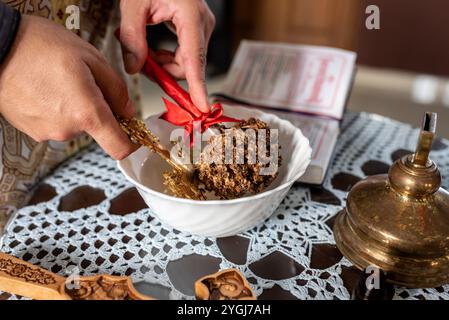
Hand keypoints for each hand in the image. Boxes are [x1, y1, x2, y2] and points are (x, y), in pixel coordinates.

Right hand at [0, 15, 136, 159]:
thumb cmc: (39, 46)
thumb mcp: (91, 58)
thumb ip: (116, 89)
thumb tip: (127, 110)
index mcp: (87, 113)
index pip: (119, 148)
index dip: (131, 143)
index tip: (134, 136)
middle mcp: (67, 129)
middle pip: (96, 129)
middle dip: (97, 109)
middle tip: (84, 83)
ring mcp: (46, 132)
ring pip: (74, 124)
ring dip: (74, 108)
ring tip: (59, 82)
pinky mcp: (30, 131)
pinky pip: (55, 123)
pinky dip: (56, 110)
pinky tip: (45, 88)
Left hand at [119, 0, 215, 112]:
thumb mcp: (134, 5)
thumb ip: (132, 39)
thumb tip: (134, 68)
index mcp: (190, 15)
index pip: (195, 59)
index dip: (198, 86)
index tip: (202, 106)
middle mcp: (202, 23)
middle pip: (189, 64)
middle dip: (165, 71)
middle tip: (141, 64)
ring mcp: (202, 25)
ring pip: (186, 61)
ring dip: (164, 64)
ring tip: (144, 51)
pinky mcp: (197, 27)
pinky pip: (185, 52)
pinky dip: (168, 56)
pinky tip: (154, 48)